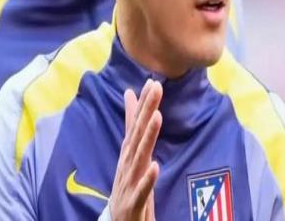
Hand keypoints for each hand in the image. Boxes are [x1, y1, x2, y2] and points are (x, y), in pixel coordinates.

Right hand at [109, 79, 162, 220]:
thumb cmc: (128, 183)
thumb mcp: (131, 152)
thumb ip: (131, 124)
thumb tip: (130, 93)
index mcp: (129, 152)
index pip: (137, 124)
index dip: (144, 103)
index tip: (152, 82)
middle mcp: (127, 163)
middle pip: (138, 134)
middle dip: (147, 110)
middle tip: (156, 88)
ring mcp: (129, 182)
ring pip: (139, 157)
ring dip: (148, 137)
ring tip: (157, 117)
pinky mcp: (133, 202)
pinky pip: (142, 191)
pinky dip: (148, 179)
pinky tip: (155, 166)